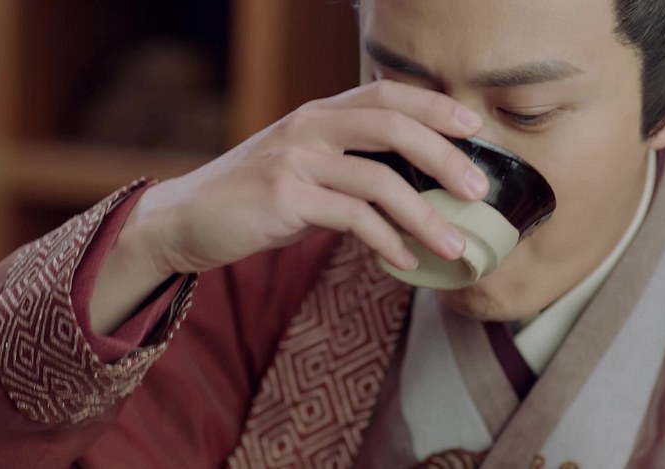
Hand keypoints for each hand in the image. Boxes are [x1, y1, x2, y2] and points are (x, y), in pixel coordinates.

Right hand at [139, 80, 488, 275]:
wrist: (186, 218)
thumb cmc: (255, 197)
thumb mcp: (303, 167)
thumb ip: (350, 166)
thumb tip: (414, 188)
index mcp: (318, 114)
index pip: (386, 94)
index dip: (434, 107)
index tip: (475, 127)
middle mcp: (308, 127)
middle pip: (392, 127)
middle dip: (444, 157)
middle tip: (477, 190)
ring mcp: (294, 161)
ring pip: (379, 180)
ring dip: (425, 216)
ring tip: (454, 245)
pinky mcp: (283, 199)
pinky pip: (352, 219)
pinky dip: (387, 241)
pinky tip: (405, 260)